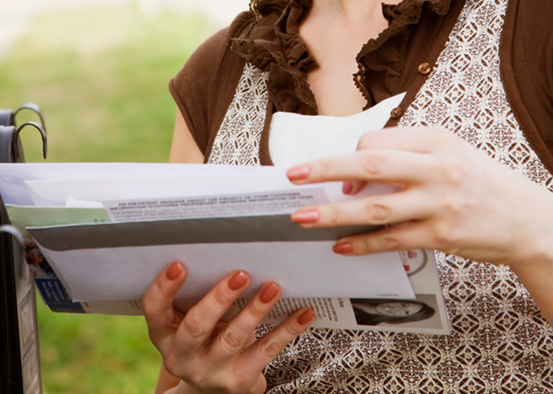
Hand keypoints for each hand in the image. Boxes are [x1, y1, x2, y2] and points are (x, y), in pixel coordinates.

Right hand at [143, 262, 314, 393]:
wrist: (212, 389)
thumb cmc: (203, 339)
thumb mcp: (188, 321)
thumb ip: (197, 296)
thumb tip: (228, 250)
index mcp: (164, 334)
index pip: (155, 309)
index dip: (164, 287)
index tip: (180, 264)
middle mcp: (181, 355)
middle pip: (196, 326)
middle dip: (219, 298)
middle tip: (241, 274)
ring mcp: (209, 371)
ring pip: (233, 339)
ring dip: (255, 311)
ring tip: (272, 287)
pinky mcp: (237, 381)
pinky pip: (265, 351)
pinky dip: (287, 330)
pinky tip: (303, 313)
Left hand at [286, 127, 552, 268]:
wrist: (528, 219)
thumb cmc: (480, 183)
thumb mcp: (448, 153)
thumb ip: (404, 156)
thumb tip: (352, 176)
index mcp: (435, 141)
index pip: (377, 142)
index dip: (349, 157)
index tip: (336, 175)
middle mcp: (437, 168)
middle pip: (370, 165)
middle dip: (324, 170)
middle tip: (292, 176)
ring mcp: (439, 203)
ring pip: (375, 207)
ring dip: (333, 213)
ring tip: (303, 219)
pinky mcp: (442, 235)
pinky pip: (392, 239)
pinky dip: (362, 243)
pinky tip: (340, 245)